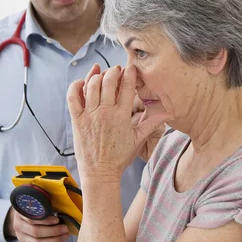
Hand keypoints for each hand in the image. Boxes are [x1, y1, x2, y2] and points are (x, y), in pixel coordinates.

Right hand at [6, 207, 69, 241]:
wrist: (23, 218)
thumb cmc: (35, 208)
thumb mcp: (38, 203)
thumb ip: (45, 206)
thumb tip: (60, 211)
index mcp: (20, 213)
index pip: (32, 219)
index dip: (46, 220)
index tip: (57, 219)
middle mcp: (18, 226)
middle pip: (36, 232)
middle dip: (54, 231)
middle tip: (65, 229)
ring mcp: (21, 238)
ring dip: (55, 241)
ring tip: (65, 237)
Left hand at [67, 64, 172, 180]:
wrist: (100, 172)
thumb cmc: (119, 157)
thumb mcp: (138, 139)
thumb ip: (152, 123)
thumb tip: (169, 113)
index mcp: (121, 115)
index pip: (127, 86)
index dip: (130, 73)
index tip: (131, 68)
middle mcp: (105, 112)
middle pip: (108, 81)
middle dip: (114, 71)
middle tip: (117, 71)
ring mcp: (89, 115)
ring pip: (91, 85)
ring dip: (97, 76)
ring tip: (102, 75)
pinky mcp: (77, 119)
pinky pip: (73, 97)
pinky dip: (76, 86)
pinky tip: (82, 83)